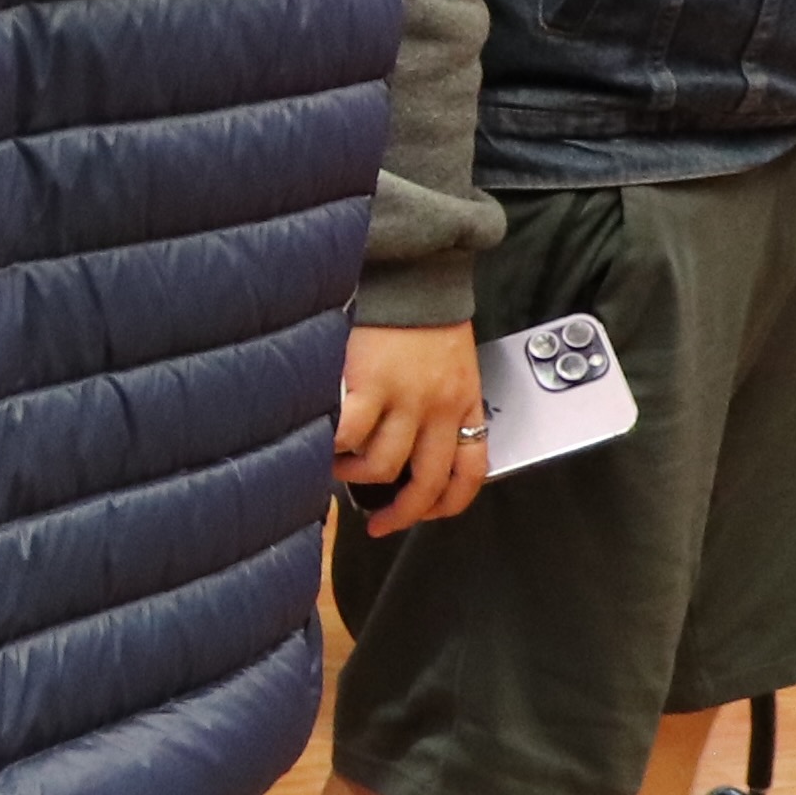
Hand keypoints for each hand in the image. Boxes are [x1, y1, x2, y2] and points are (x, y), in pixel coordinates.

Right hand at [338, 320, 490, 534]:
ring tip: (340, 468)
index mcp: (465, 402)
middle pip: (427, 482)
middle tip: (379, 523)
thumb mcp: (451, 365)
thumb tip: (411, 449)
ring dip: (358, 477)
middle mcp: (440, 407)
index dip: (448, 504)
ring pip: (383, 465)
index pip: (471, 471)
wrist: (412, 270)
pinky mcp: (371, 384)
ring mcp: (406, 398)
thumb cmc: (425, 313)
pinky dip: (335, 447)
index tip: (425, 515)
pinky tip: (324, 445)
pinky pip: (350, 435)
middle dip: (402, 513)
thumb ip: (439, 404)